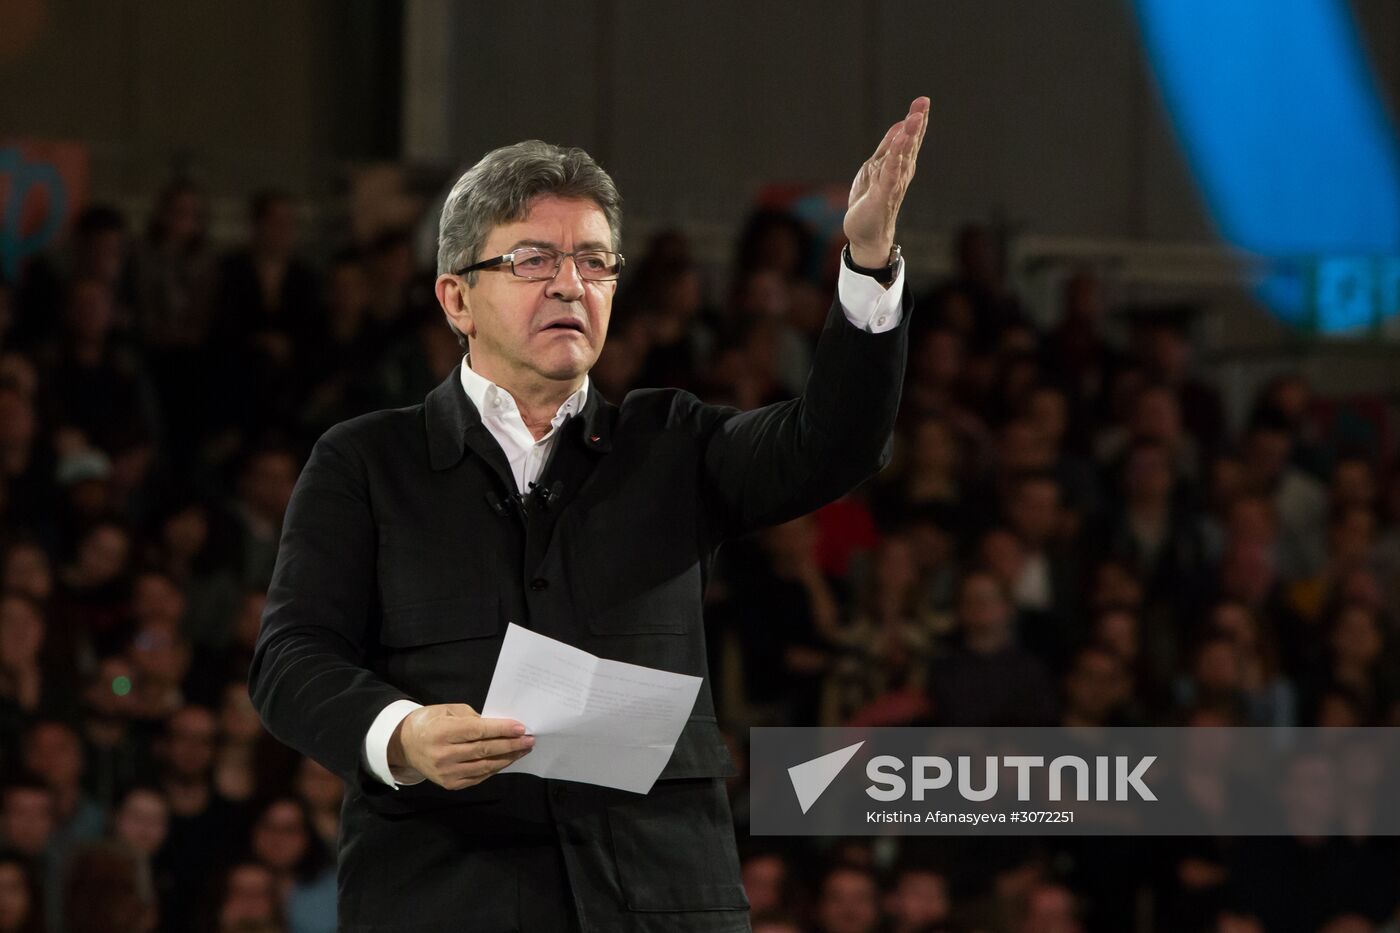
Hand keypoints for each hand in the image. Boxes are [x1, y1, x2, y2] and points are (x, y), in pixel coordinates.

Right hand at [389, 703, 533, 789]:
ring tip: (523, 749)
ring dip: (508, 758)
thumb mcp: (447, 710)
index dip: (501, 730)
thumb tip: (499, 726)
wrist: (405, 745)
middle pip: (485, 750)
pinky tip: (507, 759)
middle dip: (511, 745)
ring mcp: (447, 773)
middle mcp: (443, 755)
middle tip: (530, 739)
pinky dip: (496, 767)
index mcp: (441, 733)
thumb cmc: (429, 722)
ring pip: (485, 766)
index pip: (478, 732)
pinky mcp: (451, 784)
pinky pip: (480, 776)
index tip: (521, 728)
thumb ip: (472, 718)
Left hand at [844, 96, 929, 267]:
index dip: (916, 120)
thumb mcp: (876, 168)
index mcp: (899, 166)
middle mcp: (900, 174)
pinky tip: (900, 146)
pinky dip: (895, 160)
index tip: (923, 100)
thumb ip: (888, 148)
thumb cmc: (871, 202)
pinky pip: (890, 175)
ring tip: (914, 118)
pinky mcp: (882, 196)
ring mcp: (892, 185)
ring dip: (908, 137)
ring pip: (901, 157)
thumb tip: (900, 125)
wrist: (865, 234)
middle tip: (923, 103)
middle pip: (910, 144)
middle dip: (916, 123)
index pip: (909, 139)